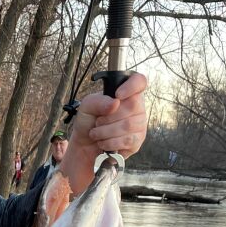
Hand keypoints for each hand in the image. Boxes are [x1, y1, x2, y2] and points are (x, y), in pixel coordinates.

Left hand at [60, 73, 147, 191]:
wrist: (85, 145)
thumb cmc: (88, 122)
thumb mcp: (86, 107)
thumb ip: (97, 101)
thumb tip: (115, 103)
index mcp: (126, 93)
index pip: (139, 81)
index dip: (132, 86)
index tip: (117, 95)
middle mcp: (137, 107)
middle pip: (132, 105)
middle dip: (109, 116)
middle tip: (98, 122)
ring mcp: (139, 124)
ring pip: (128, 125)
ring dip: (106, 131)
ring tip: (96, 133)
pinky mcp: (137, 141)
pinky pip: (128, 140)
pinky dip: (110, 142)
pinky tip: (103, 142)